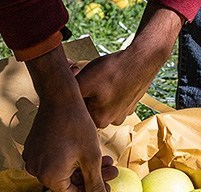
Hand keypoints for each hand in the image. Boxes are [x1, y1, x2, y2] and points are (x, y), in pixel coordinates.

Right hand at [24, 46, 114, 191]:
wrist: (59, 97)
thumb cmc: (77, 126)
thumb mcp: (91, 159)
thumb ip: (96, 187)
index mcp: (50, 177)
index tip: (108, 185)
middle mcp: (36, 171)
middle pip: (68, 184)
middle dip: (91, 178)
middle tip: (112, 170)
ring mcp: (32, 159)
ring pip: (62, 172)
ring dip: (84, 168)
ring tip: (105, 160)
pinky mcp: (33, 149)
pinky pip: (53, 161)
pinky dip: (70, 160)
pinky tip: (87, 152)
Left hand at [75, 6, 183, 127]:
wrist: (143, 59)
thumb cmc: (113, 70)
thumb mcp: (83, 81)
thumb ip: (68, 93)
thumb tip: (57, 97)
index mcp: (99, 121)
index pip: (78, 113)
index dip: (73, 96)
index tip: (76, 82)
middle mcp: (112, 122)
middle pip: (90, 109)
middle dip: (85, 93)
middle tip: (86, 76)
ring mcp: (124, 114)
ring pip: (102, 103)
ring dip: (98, 92)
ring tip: (102, 77)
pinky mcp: (130, 104)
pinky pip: (114, 99)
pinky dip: (111, 89)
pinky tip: (113, 78)